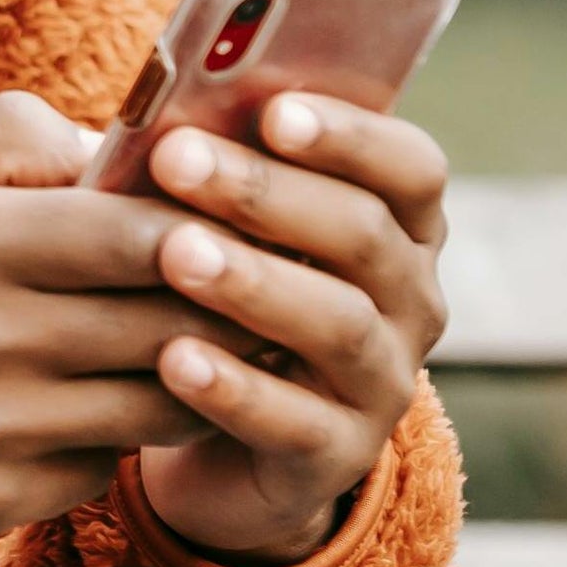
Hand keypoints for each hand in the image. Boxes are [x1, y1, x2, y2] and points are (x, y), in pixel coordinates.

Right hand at [0, 94, 256, 548]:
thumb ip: (0, 130)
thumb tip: (121, 148)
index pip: (133, 233)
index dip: (207, 224)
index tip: (233, 214)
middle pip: (166, 323)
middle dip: (228, 298)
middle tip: (258, 278)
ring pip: (157, 405)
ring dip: (196, 372)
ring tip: (210, 339)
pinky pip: (102, 467)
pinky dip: (118, 432)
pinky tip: (103, 399)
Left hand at [127, 94, 445, 565]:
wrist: (217, 435)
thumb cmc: (213, 290)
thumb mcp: (221, 226)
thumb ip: (210, 171)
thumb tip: (156, 118)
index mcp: (396, 226)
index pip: (410, 167)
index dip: (350, 135)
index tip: (273, 109)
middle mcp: (408, 301)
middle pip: (363, 235)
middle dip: (264, 191)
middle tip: (175, 158)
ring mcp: (381, 382)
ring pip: (337, 324)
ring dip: (253, 282)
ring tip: (174, 253)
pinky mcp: (335, 457)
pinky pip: (294, 423)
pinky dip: (234, 388)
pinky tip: (173, 358)